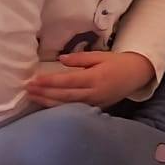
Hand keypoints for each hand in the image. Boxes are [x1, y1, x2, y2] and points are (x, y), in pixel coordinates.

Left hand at [26, 50, 155, 107]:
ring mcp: (95, 103)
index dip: (50, 82)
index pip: (68, 81)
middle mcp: (94, 93)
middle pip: (64, 95)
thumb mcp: (100, 56)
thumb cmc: (117, 63)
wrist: (136, 75)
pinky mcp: (96, 108)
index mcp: (95, 78)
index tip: (34, 80)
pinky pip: (74, 109)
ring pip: (67, 105)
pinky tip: (47, 104)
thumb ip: (80, 59)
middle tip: (28, 89)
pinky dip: (59, 107)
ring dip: (48, 101)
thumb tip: (61, 60)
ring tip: (32, 97)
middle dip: (44, 93)